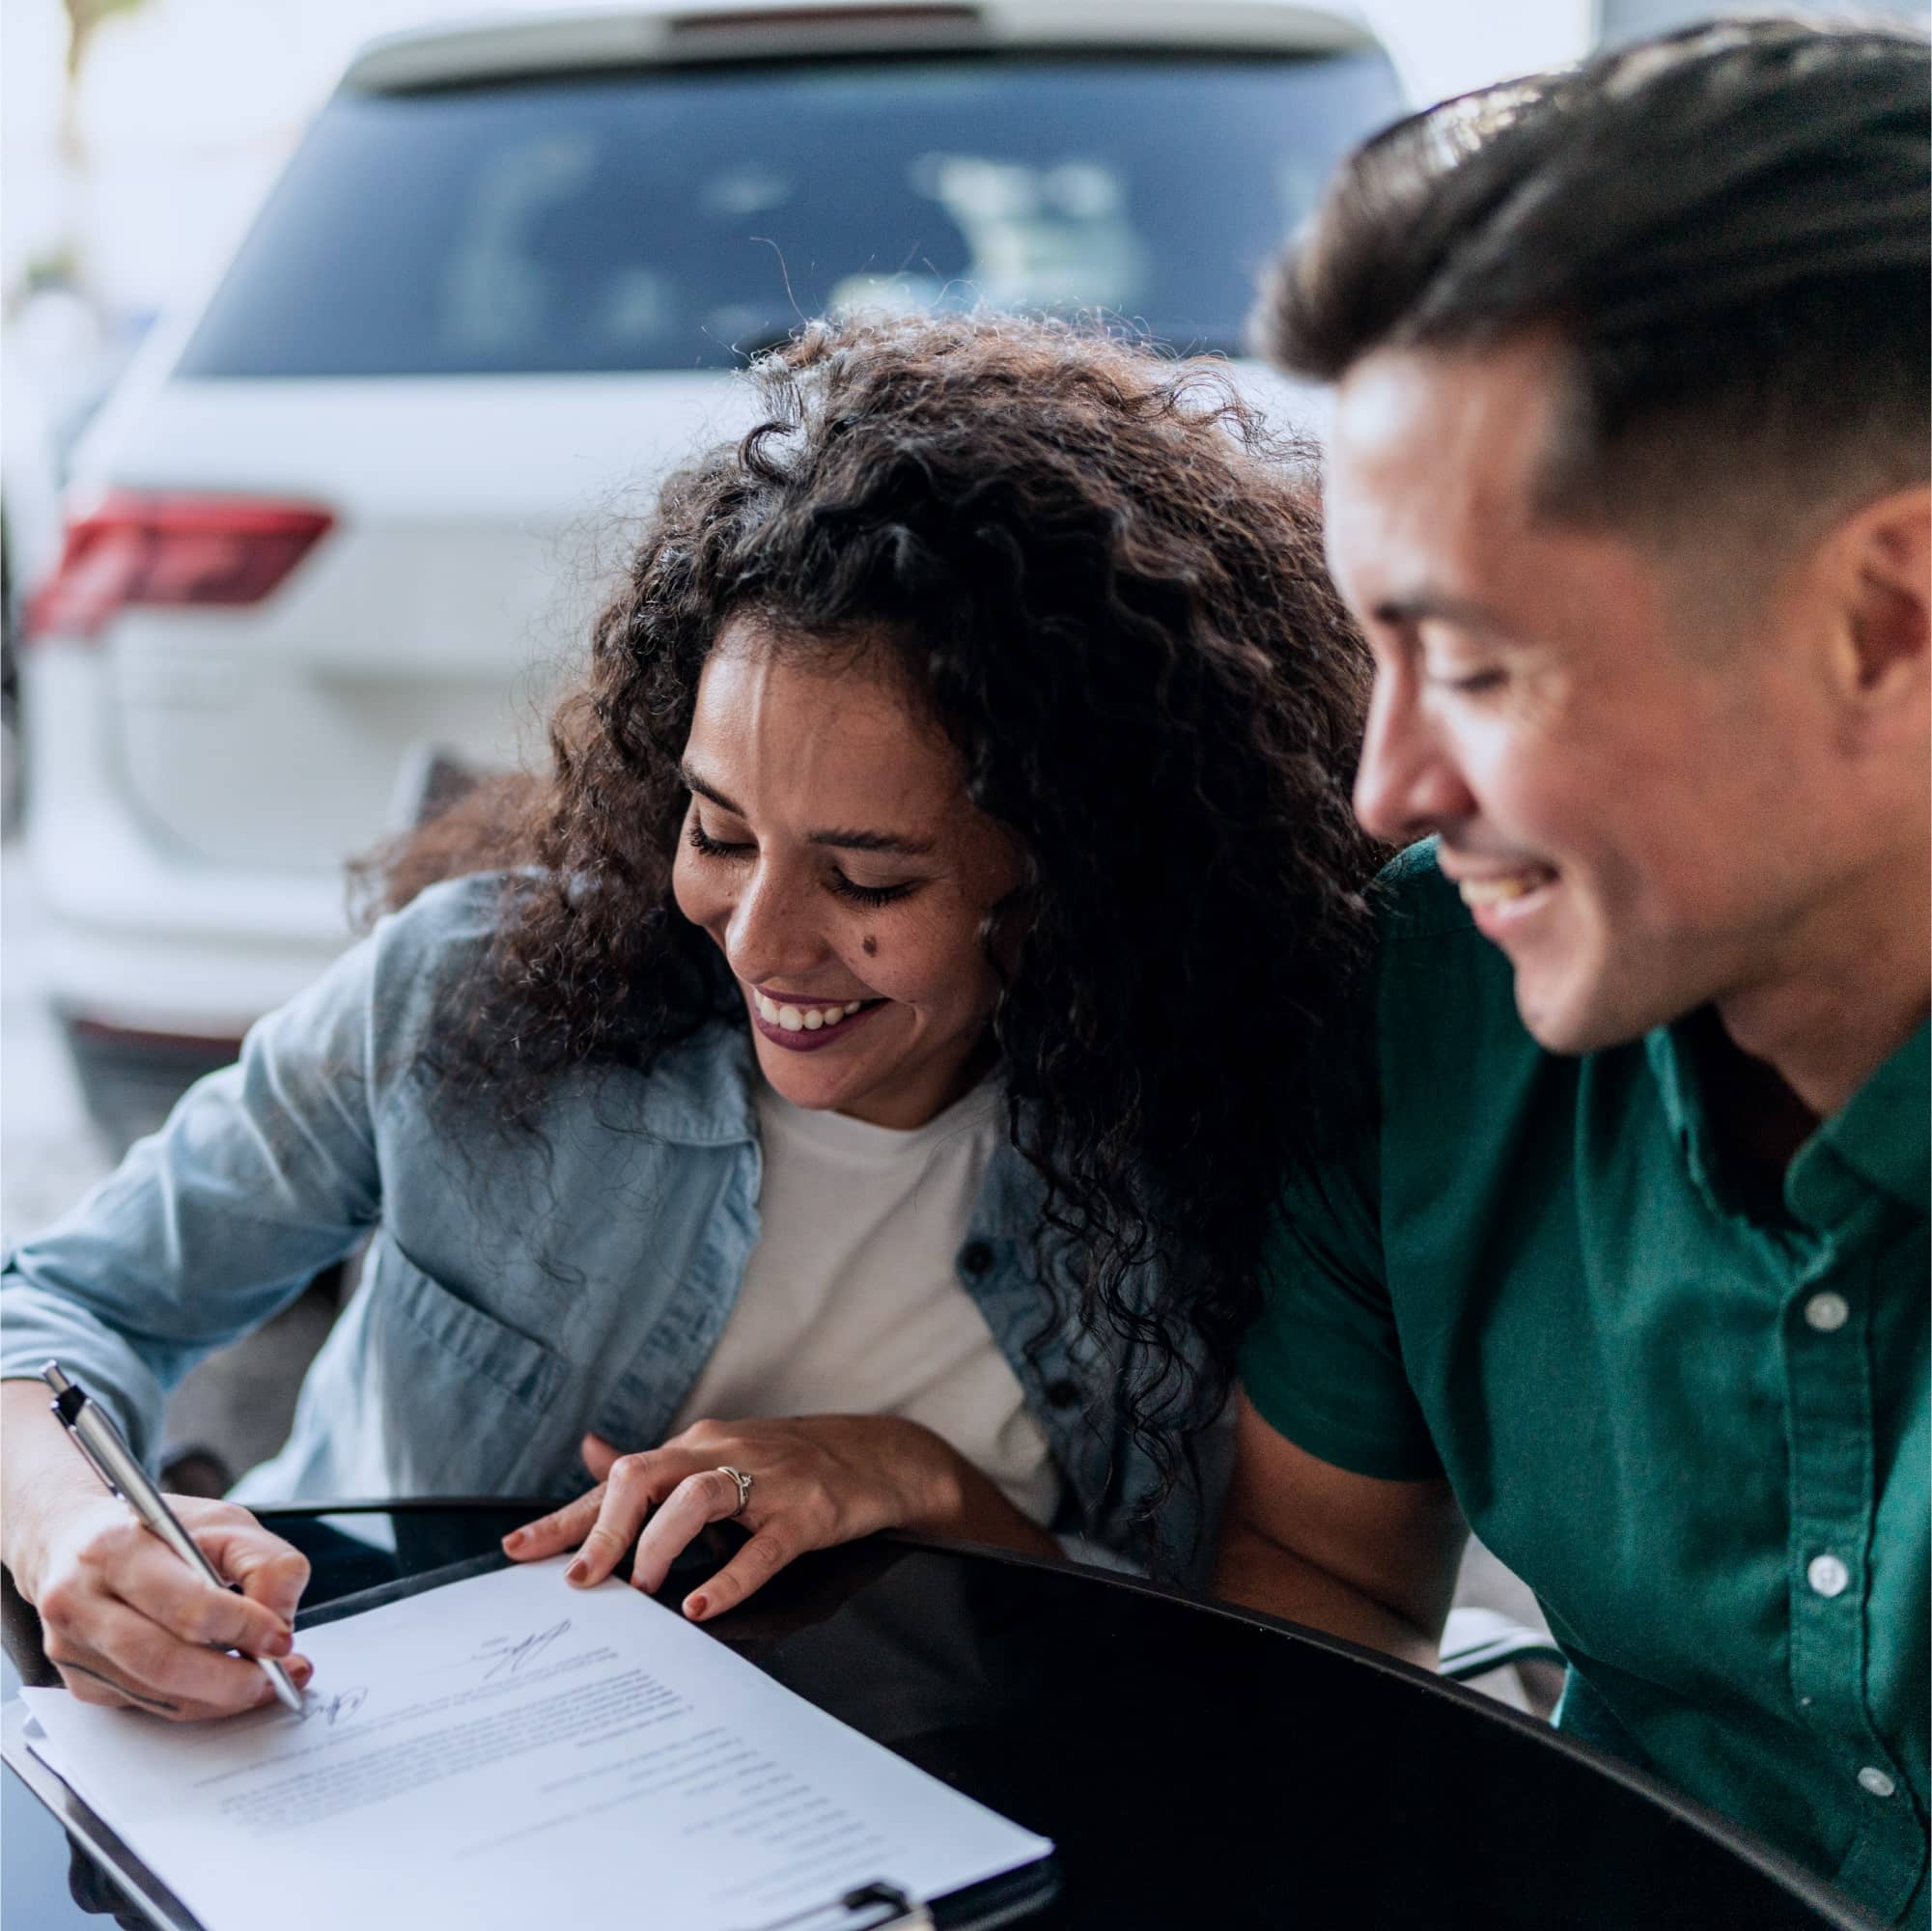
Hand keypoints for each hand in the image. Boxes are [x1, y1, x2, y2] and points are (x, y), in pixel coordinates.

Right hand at [27, 1494, 311, 1720]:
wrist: (74, 1541)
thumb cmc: (154, 1531)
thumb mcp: (221, 1522)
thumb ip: (265, 1562)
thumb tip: (279, 1621)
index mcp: (116, 1549)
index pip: (184, 1603)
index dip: (241, 1627)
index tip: (281, 1639)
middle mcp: (81, 1601)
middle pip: (162, 1660)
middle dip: (231, 1678)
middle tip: (278, 1676)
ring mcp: (73, 1648)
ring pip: (155, 1692)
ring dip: (220, 1698)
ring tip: (266, 1684)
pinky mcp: (79, 1681)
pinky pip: (146, 1705)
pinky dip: (196, 1702)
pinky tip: (227, 1686)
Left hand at [502, 1415, 972, 1621]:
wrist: (875, 1455)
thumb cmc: (787, 1464)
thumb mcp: (716, 1457)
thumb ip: (653, 1466)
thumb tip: (590, 1452)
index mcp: (694, 1447)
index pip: (617, 1480)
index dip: (566, 1517)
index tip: (517, 1553)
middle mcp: (720, 1454)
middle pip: (645, 1476)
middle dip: (605, 1530)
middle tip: (581, 1583)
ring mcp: (766, 1481)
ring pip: (697, 1498)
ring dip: (660, 1546)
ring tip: (642, 1591)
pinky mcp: (806, 1512)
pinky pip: (763, 1546)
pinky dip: (728, 1577)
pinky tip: (701, 1608)